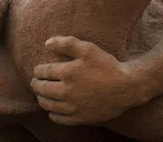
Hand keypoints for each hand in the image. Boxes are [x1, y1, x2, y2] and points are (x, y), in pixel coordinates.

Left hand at [30, 36, 150, 125]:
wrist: (127, 87)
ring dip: (41, 99)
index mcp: (67, 73)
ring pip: (47, 105)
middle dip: (36, 84)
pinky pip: (59, 119)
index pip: (42, 72)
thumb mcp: (88, 49)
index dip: (38, 70)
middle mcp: (67, 91)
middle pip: (41, 89)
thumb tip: (47, 43)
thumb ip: (66, 43)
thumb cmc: (107, 66)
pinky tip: (54, 109)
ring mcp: (73, 107)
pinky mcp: (80, 118)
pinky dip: (53, 114)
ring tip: (42, 95)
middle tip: (36, 82)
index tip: (38, 70)